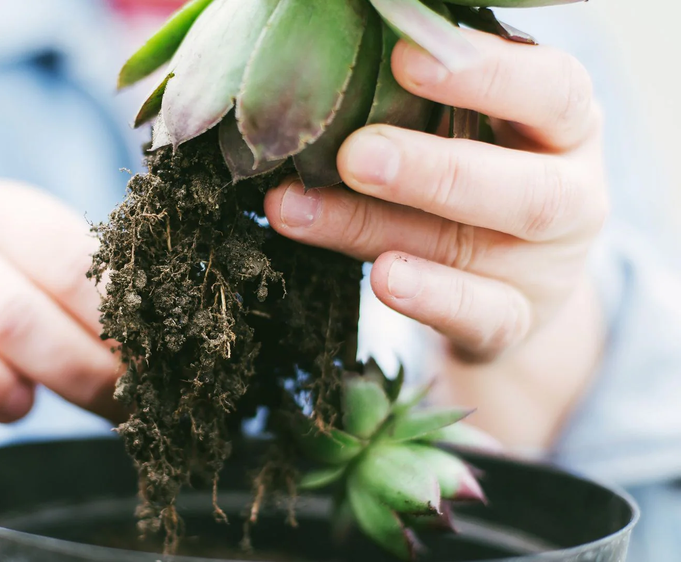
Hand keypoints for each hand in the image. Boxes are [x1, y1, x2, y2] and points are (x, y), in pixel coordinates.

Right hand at [0, 181, 120, 513]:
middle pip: (6, 312)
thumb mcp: (69, 291)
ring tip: (22, 404)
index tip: (151, 364)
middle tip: (116, 404)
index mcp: (0, 212)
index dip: (116, 324)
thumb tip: (181, 331)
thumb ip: (112, 297)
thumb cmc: (27, 313)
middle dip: (75, 372)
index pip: (69, 260)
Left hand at [263, 30, 607, 449]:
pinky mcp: (516, 322)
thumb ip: (414, 109)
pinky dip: (429, 298)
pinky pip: (479, 316)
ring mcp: (547, 268)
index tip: (406, 58)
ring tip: (300, 210)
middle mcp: (573, 196)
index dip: (485, 75)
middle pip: (525, 188)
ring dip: (375, 227)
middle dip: (432, 170)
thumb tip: (320, 88)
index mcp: (565, 127)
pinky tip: (381, 278)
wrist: (513, 279)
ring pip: (472, 249)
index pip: (553, 91)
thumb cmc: (476, 172)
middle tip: (355, 155)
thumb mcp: (464, 131)